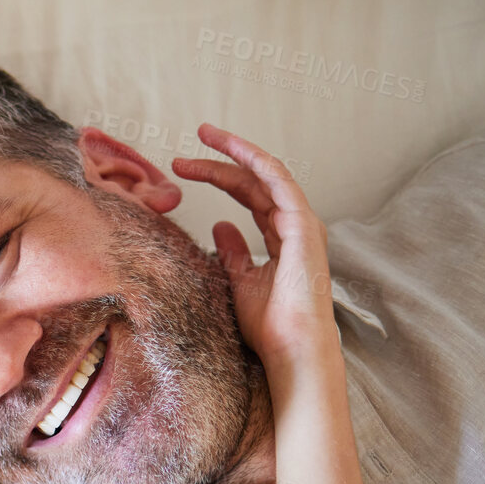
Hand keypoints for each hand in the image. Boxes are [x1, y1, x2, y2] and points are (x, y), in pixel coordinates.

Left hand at [172, 125, 337, 365]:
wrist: (290, 347)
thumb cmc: (270, 324)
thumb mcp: (239, 281)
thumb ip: (232, 252)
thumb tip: (218, 224)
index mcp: (279, 234)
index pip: (247, 193)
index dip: (217, 176)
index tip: (181, 168)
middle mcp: (293, 223)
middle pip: (252, 180)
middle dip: (218, 161)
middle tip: (181, 154)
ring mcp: (301, 223)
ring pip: (267, 173)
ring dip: (236, 152)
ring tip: (204, 136)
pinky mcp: (303, 227)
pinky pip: (281, 184)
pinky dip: (259, 164)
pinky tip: (236, 151)